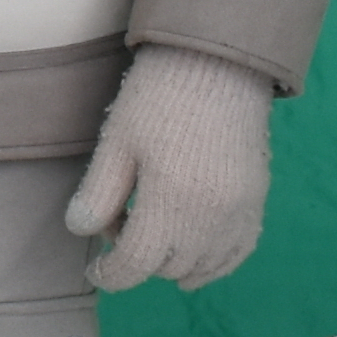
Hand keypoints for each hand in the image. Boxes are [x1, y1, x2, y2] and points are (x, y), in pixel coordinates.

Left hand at [67, 43, 271, 291]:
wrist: (218, 63)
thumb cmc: (159, 96)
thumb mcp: (117, 141)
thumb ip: (98, 194)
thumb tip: (80, 231)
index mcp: (171, 203)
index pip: (135, 265)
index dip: (110, 274)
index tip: (97, 269)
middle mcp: (210, 219)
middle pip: (166, 269)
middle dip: (138, 259)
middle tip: (121, 221)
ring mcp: (239, 213)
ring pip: (202, 269)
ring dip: (172, 264)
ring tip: (154, 230)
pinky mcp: (256, 202)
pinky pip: (236, 254)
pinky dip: (211, 261)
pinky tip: (192, 247)